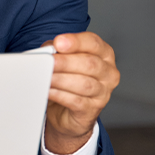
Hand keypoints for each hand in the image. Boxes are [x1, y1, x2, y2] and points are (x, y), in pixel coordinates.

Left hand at [42, 32, 119, 154]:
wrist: (67, 112)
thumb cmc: (67, 80)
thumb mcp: (63, 61)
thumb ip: (57, 52)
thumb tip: (46, 51)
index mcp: (103, 55)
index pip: (94, 43)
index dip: (76, 42)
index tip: (59, 42)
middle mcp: (108, 72)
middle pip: (90, 64)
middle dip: (66, 62)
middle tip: (49, 62)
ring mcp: (103, 92)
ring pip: (84, 84)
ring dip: (61, 79)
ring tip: (45, 77)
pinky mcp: (92, 109)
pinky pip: (77, 101)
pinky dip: (60, 95)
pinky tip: (49, 91)